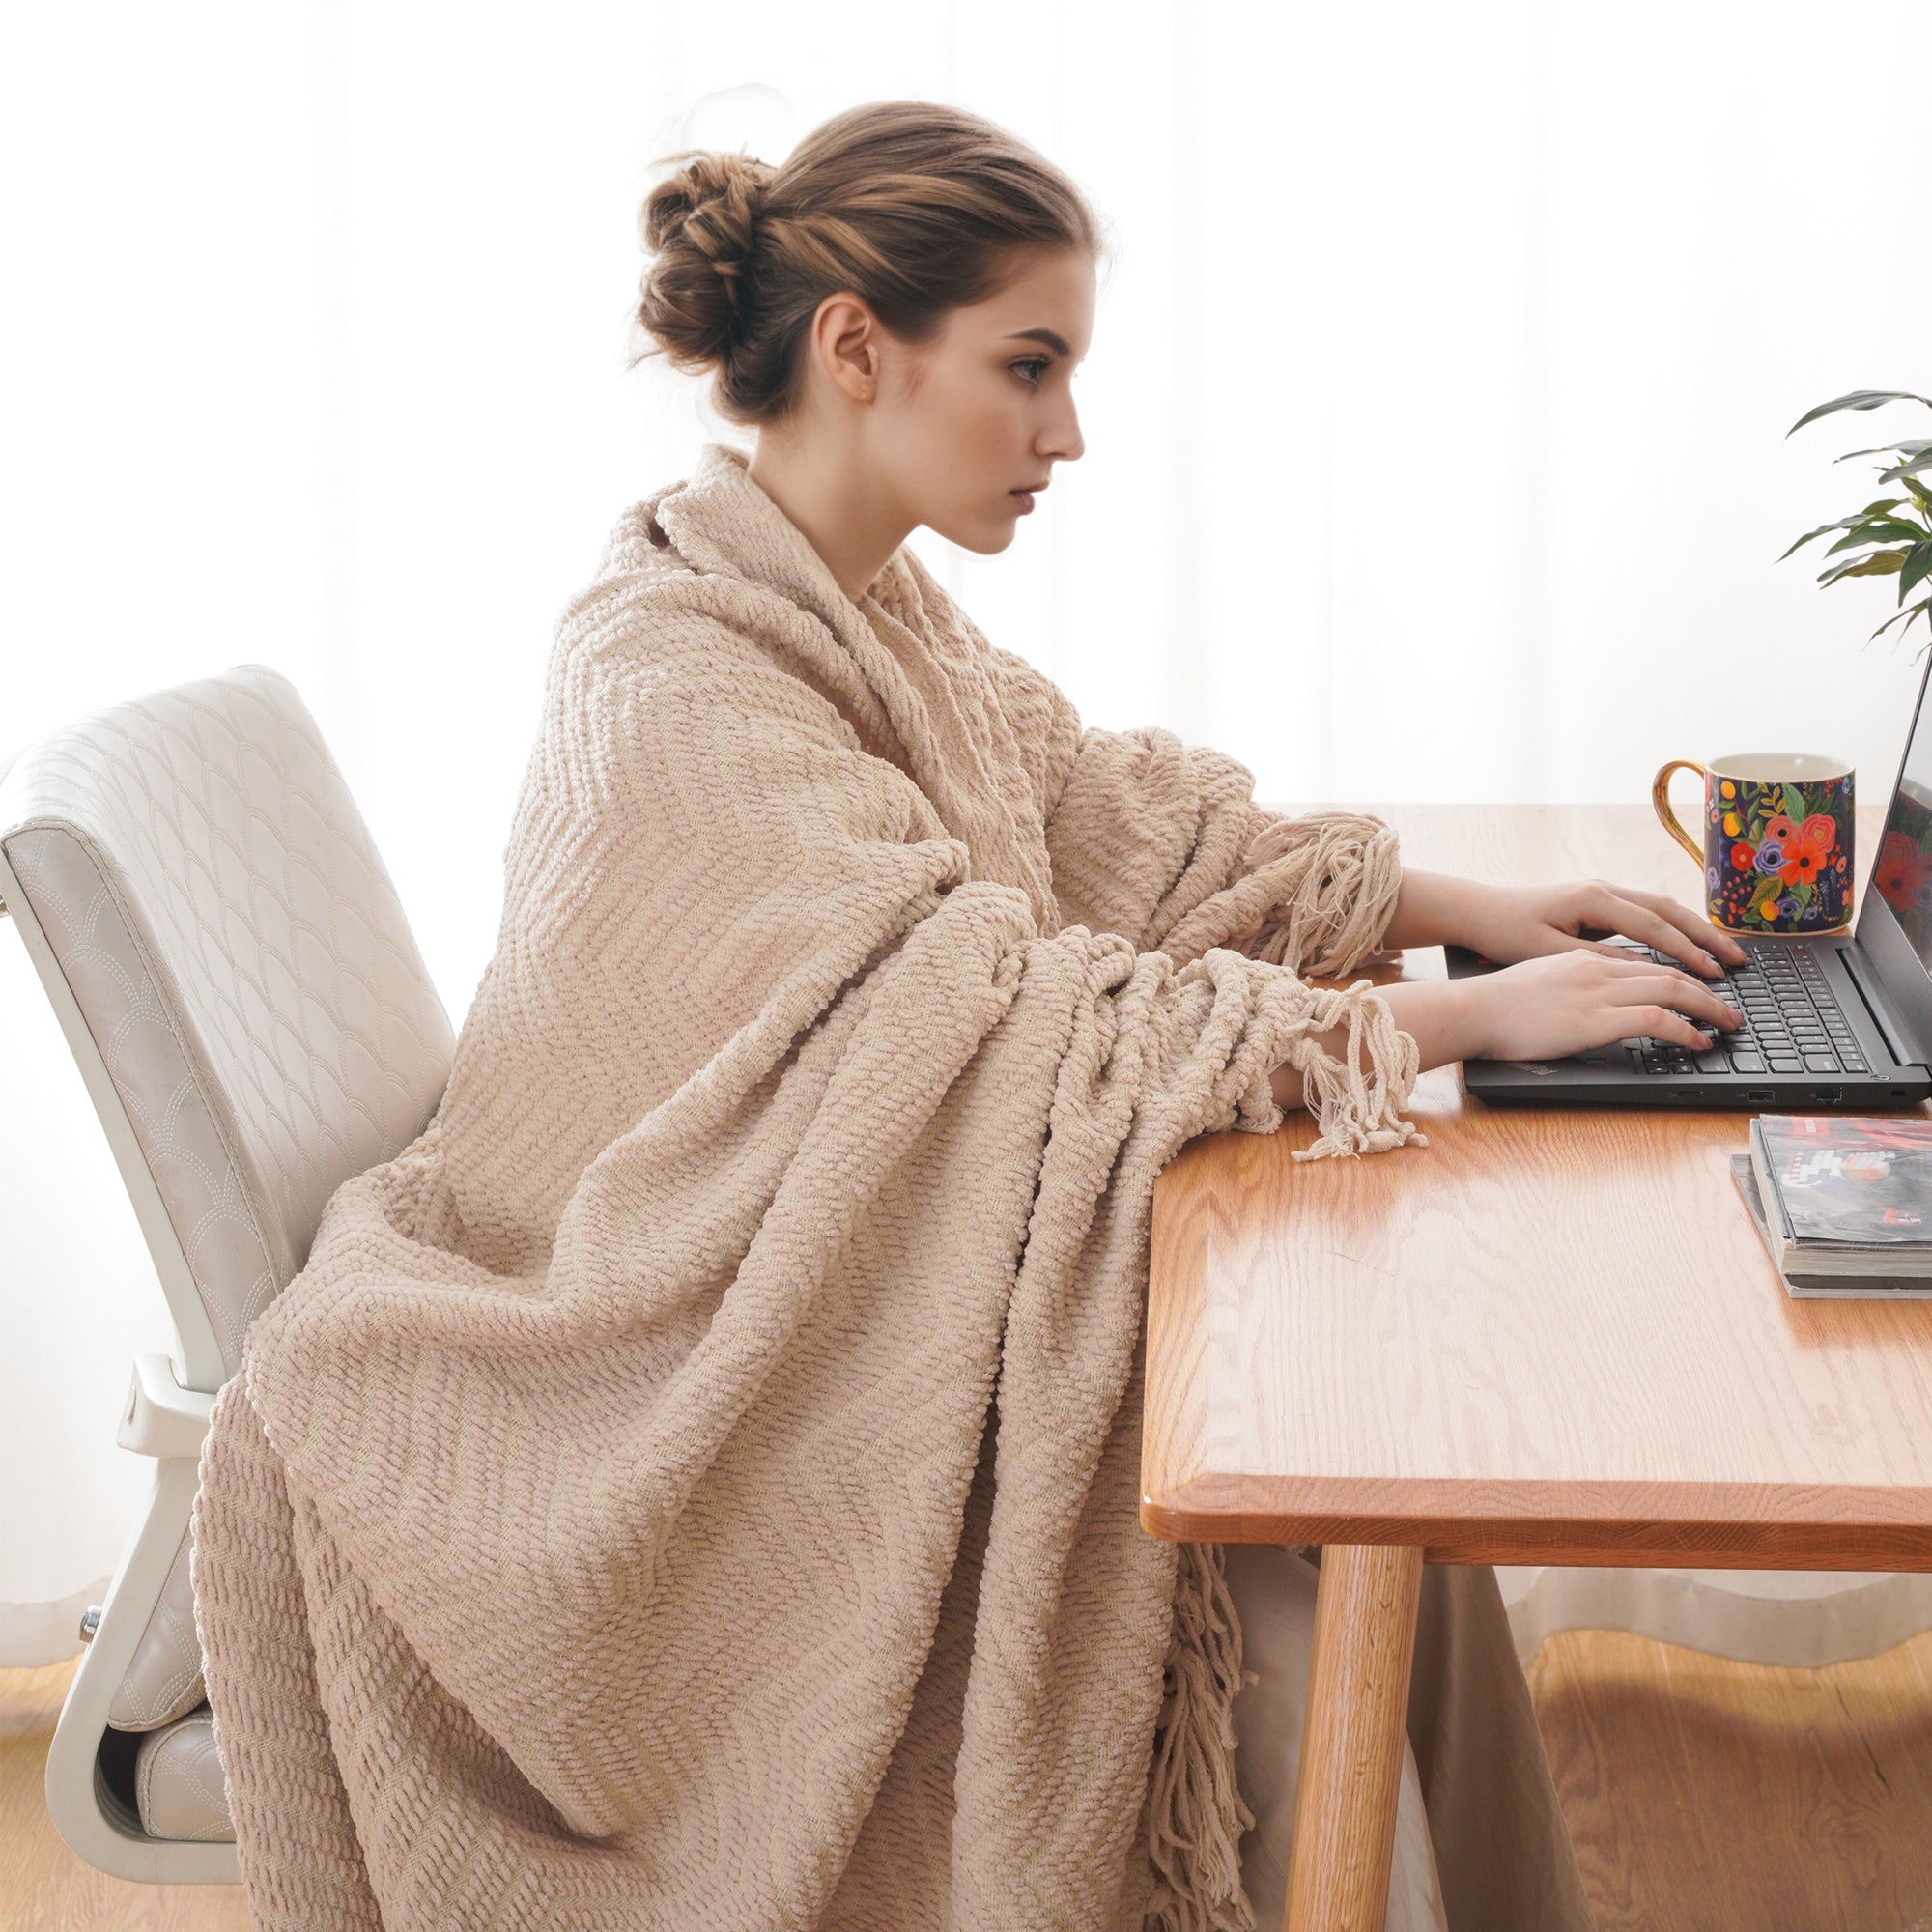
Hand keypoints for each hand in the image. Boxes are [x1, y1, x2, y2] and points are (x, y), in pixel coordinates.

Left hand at [1450, 877, 1748, 980]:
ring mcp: (1603, 892)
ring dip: (1694, 931)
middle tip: (1738, 961)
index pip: (1654, 926)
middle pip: (1670, 910)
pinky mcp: (1598, 902)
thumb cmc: (1507, 933)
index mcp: (1594, 899)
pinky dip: (1672, 929)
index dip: (1687, 952)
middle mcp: (1604, 889)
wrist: (1479, 912)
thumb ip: (1598, 960)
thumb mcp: (1550, 953)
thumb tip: (1645, 969)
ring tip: (1724, 954)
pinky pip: (1647, 913)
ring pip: (1662, 908)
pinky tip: (1687, 947)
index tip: (1714, 974)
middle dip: (1706, 936)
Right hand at [1466, 949, 1743, 1062]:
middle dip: (1707, 988)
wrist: (1473, 1008)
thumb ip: (1571, 990)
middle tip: (1731, 1007)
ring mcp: (1599, 992)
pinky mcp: (1597, 1018)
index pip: (1645, 963)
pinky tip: (1699, 1041)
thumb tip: (1586, 1007)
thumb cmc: (1495, 1005)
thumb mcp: (1539, 986)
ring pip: (1673, 988)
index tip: (1701, 989)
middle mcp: (1598, 969)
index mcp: (1583, 960)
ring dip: (1709, 1007)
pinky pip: (1657, 1018)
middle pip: (1668, 971)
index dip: (1681, 975)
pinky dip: (1686, 1029)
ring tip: (1729, 1024)